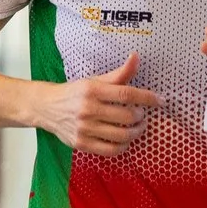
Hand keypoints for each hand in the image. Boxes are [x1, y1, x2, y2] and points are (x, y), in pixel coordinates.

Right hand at [35, 54, 158, 155]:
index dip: (148, 98)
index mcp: (92, 90)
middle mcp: (87, 109)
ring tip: (137, 127)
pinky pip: (111, 150)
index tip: (161, 100)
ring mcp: (84, 128)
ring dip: (136, 132)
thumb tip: (136, 57)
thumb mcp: (94, 81)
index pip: (127, 94)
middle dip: (141, 116)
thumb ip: (118, 74)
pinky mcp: (81, 143)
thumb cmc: (74, 93)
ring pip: (122, 135)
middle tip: (142, 114)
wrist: (46, 107)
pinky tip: (125, 140)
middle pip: (127, 116)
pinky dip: (123, 146)